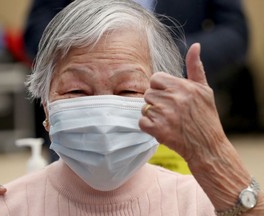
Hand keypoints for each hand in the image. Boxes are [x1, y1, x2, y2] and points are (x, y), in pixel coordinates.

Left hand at [139, 43, 225, 161]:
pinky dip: (148, 127)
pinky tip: (162, 129)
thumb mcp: (204, 90)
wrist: (207, 146)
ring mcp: (165, 114)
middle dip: (156, 102)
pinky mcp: (158, 130)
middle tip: (169, 111)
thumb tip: (196, 45)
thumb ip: (195, 67)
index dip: (159, 87)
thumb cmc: (206, 117)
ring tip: (167, 121)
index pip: (155, 78)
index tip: (168, 96)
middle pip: (148, 93)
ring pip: (144, 108)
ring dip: (152, 115)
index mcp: (183, 86)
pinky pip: (141, 122)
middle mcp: (174, 98)